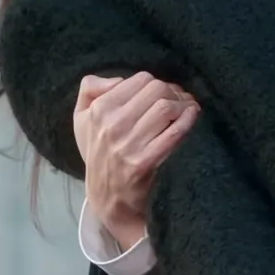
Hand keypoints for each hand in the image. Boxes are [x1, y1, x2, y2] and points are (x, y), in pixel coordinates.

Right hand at [73, 72, 199, 249]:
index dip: (159, 83)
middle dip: (175, 92)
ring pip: (166, 107)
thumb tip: (118, 79)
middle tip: (182, 100)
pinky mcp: (144, 162)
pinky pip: (174, 133)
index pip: (141, 80)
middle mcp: (111, 125)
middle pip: (157, 90)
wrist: (107, 196)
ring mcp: (128, 144)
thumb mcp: (81, 119)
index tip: (166, 92)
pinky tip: (193, 117)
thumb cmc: (98, 152)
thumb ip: (90, 89)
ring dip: (184, 105)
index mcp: (98, 110)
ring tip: (188, 108)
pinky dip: (188, 120)